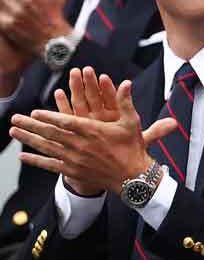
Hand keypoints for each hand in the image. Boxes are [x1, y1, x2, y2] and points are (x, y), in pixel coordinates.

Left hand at [9, 69, 177, 196]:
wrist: (132, 177)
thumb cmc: (132, 148)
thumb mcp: (131, 122)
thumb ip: (124, 102)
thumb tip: (126, 82)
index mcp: (93, 131)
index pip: (66, 121)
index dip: (49, 116)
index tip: (35, 112)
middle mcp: (80, 145)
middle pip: (50, 133)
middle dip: (30, 125)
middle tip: (15, 118)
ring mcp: (74, 159)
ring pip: (46, 147)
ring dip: (28, 139)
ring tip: (14, 132)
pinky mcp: (72, 171)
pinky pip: (49, 165)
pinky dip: (35, 160)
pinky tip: (23, 156)